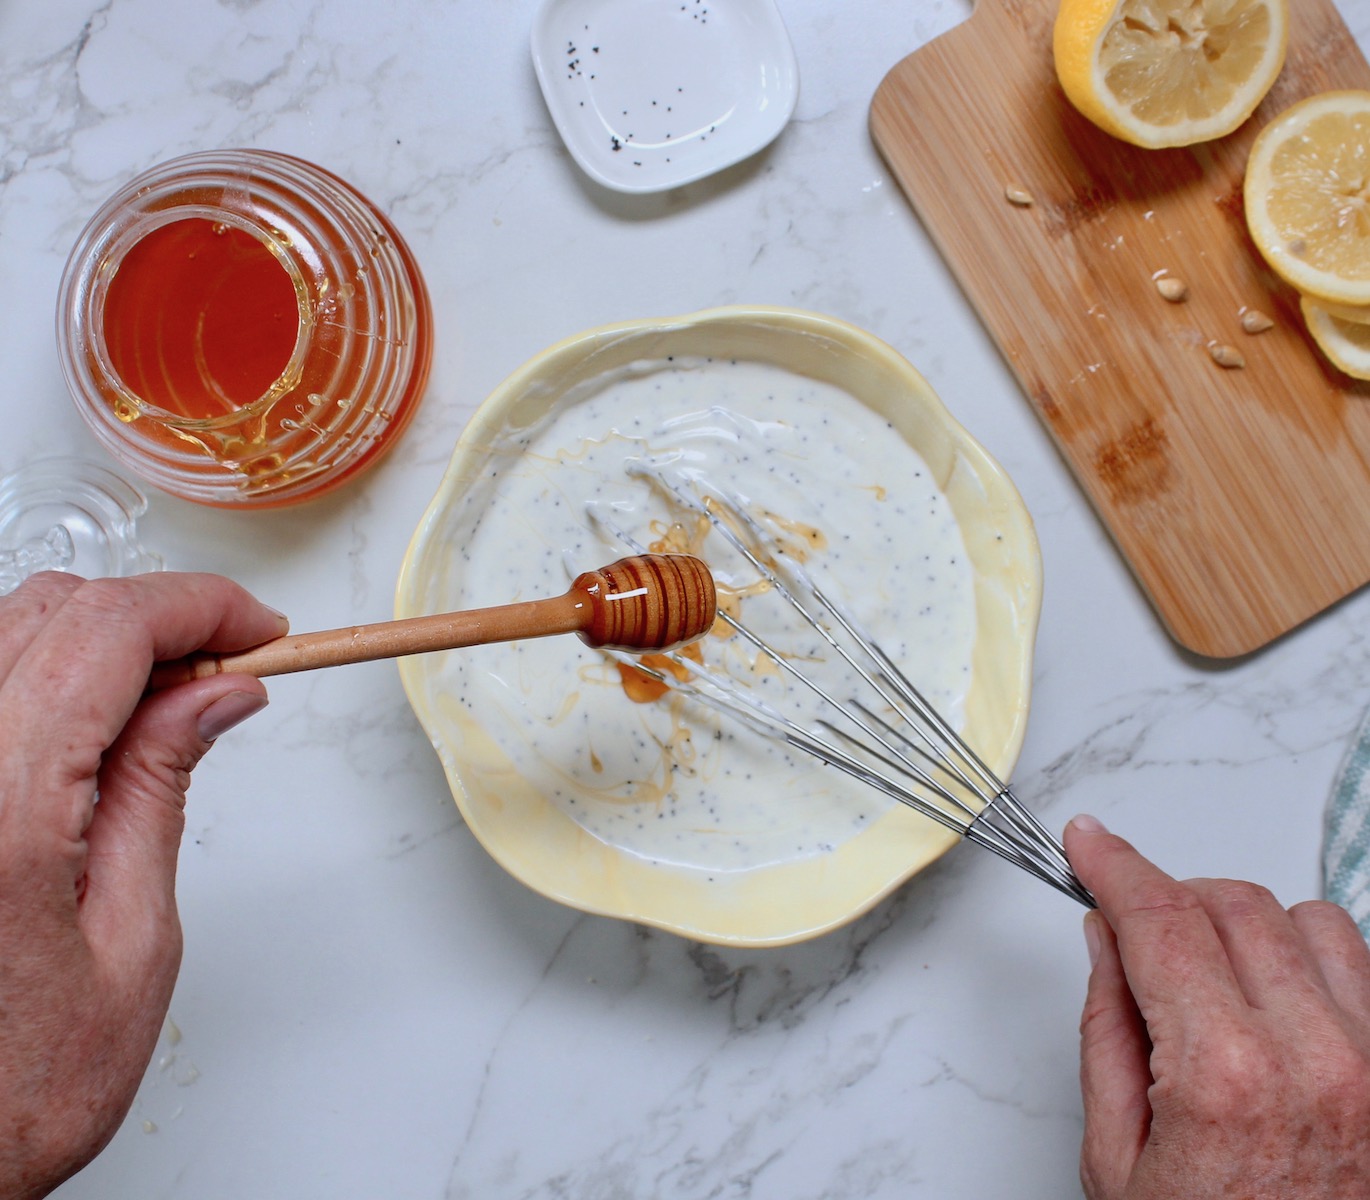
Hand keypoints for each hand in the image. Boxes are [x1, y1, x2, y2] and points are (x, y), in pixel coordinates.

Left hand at [0, 571, 286, 1198]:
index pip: (106, 631)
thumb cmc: (3, 1092)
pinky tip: (87, 726)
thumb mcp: (129, 941)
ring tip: (165, 704)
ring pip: (6, 629)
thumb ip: (159, 790)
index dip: (200, 607)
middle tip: (225, 668)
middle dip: (157, 617)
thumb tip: (217, 692)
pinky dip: (44, 673)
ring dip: (99, 641)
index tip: (260, 631)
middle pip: (51, 609)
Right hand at [1065, 814, 1369, 1199]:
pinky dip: (1315, 959)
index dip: (1115, 864)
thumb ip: (1108, 1025)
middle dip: (1171, 896)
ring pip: (1312, 919)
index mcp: (1225, 1075)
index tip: (1090, 843)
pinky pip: (1367, 966)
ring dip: (1249, 925)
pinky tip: (1278, 998)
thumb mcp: (1117, 1155)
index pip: (1160, 918)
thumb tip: (1106, 937)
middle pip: (1233, 903)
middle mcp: (1317, 1059)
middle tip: (1135, 926)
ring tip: (1213, 972)